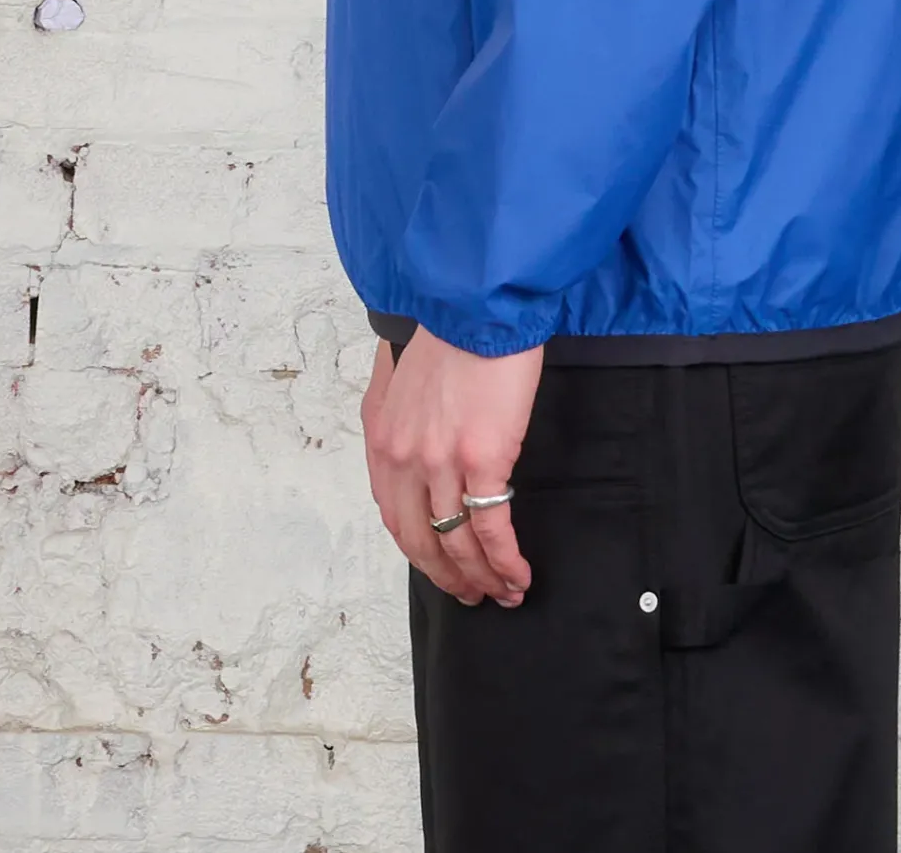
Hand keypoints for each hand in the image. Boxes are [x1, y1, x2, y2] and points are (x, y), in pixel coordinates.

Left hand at [361, 328, 543, 605]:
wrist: (478, 305)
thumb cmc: (448, 331)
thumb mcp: (401, 377)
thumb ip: (399, 416)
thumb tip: (412, 445)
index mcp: (382, 441)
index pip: (396, 517)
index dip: (421, 552)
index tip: (442, 568)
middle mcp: (403, 459)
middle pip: (423, 541)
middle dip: (449, 577)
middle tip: (472, 595)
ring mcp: (441, 463)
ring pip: (458, 543)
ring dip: (481, 577)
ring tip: (503, 593)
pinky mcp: (482, 459)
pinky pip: (491, 527)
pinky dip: (504, 560)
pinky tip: (518, 574)